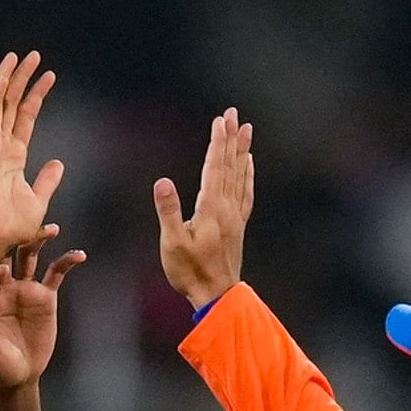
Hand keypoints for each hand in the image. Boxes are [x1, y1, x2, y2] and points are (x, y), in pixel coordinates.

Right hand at [0, 51, 64, 265]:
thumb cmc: (12, 227)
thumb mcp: (38, 200)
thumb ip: (47, 181)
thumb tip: (57, 163)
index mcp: (13, 156)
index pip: (25, 118)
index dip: (36, 96)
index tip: (50, 76)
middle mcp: (0, 146)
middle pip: (12, 104)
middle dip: (22, 79)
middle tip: (34, 55)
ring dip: (8, 79)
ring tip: (20, 56)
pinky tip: (3, 75)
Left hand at [0, 237, 85, 388]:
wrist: (19, 374)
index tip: (1, 267)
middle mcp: (3, 287)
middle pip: (7, 257)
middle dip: (14, 241)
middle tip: (23, 227)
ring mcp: (24, 289)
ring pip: (30, 258)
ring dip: (38, 241)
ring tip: (51, 229)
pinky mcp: (45, 296)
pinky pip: (56, 274)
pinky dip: (66, 263)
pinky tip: (79, 255)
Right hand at [151, 106, 254, 310]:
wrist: (216, 296)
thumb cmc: (190, 272)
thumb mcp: (173, 243)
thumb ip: (169, 211)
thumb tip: (162, 182)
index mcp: (211, 209)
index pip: (214, 168)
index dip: (217, 142)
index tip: (220, 120)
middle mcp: (227, 209)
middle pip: (230, 166)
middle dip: (231, 138)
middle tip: (233, 114)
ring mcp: (235, 217)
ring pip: (240, 176)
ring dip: (241, 151)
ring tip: (246, 130)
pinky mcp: (237, 226)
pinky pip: (245, 193)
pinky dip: (247, 175)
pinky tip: (248, 165)